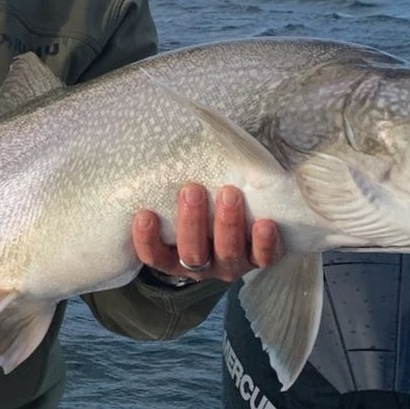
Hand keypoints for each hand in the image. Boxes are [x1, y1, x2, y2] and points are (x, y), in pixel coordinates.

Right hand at [132, 183, 281, 283]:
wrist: (244, 214)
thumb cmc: (202, 201)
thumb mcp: (183, 198)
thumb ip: (171, 186)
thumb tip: (156, 144)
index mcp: (175, 255)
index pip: (154, 256)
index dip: (147, 241)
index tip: (145, 215)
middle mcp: (202, 264)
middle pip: (192, 253)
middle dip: (192, 222)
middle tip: (192, 190)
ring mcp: (231, 263)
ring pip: (227, 254)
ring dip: (227, 225)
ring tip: (229, 194)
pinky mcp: (260, 258)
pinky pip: (264, 257)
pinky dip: (265, 243)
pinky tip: (265, 224)